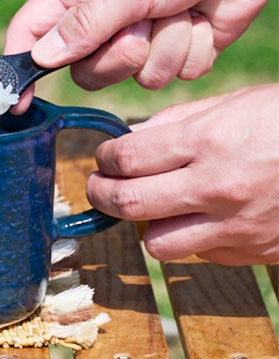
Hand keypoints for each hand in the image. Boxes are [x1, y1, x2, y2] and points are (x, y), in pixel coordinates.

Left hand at [85, 85, 278, 264]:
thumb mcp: (236, 103)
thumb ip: (179, 122)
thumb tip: (134, 138)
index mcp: (208, 142)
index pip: (126, 159)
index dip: (104, 159)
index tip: (104, 157)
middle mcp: (218, 188)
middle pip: (129, 205)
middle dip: (102, 195)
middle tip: (100, 187)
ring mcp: (239, 226)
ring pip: (158, 244)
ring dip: (147, 226)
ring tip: (151, 207)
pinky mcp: (258, 251)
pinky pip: (202, 255)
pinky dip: (192, 239)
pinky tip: (201, 218)